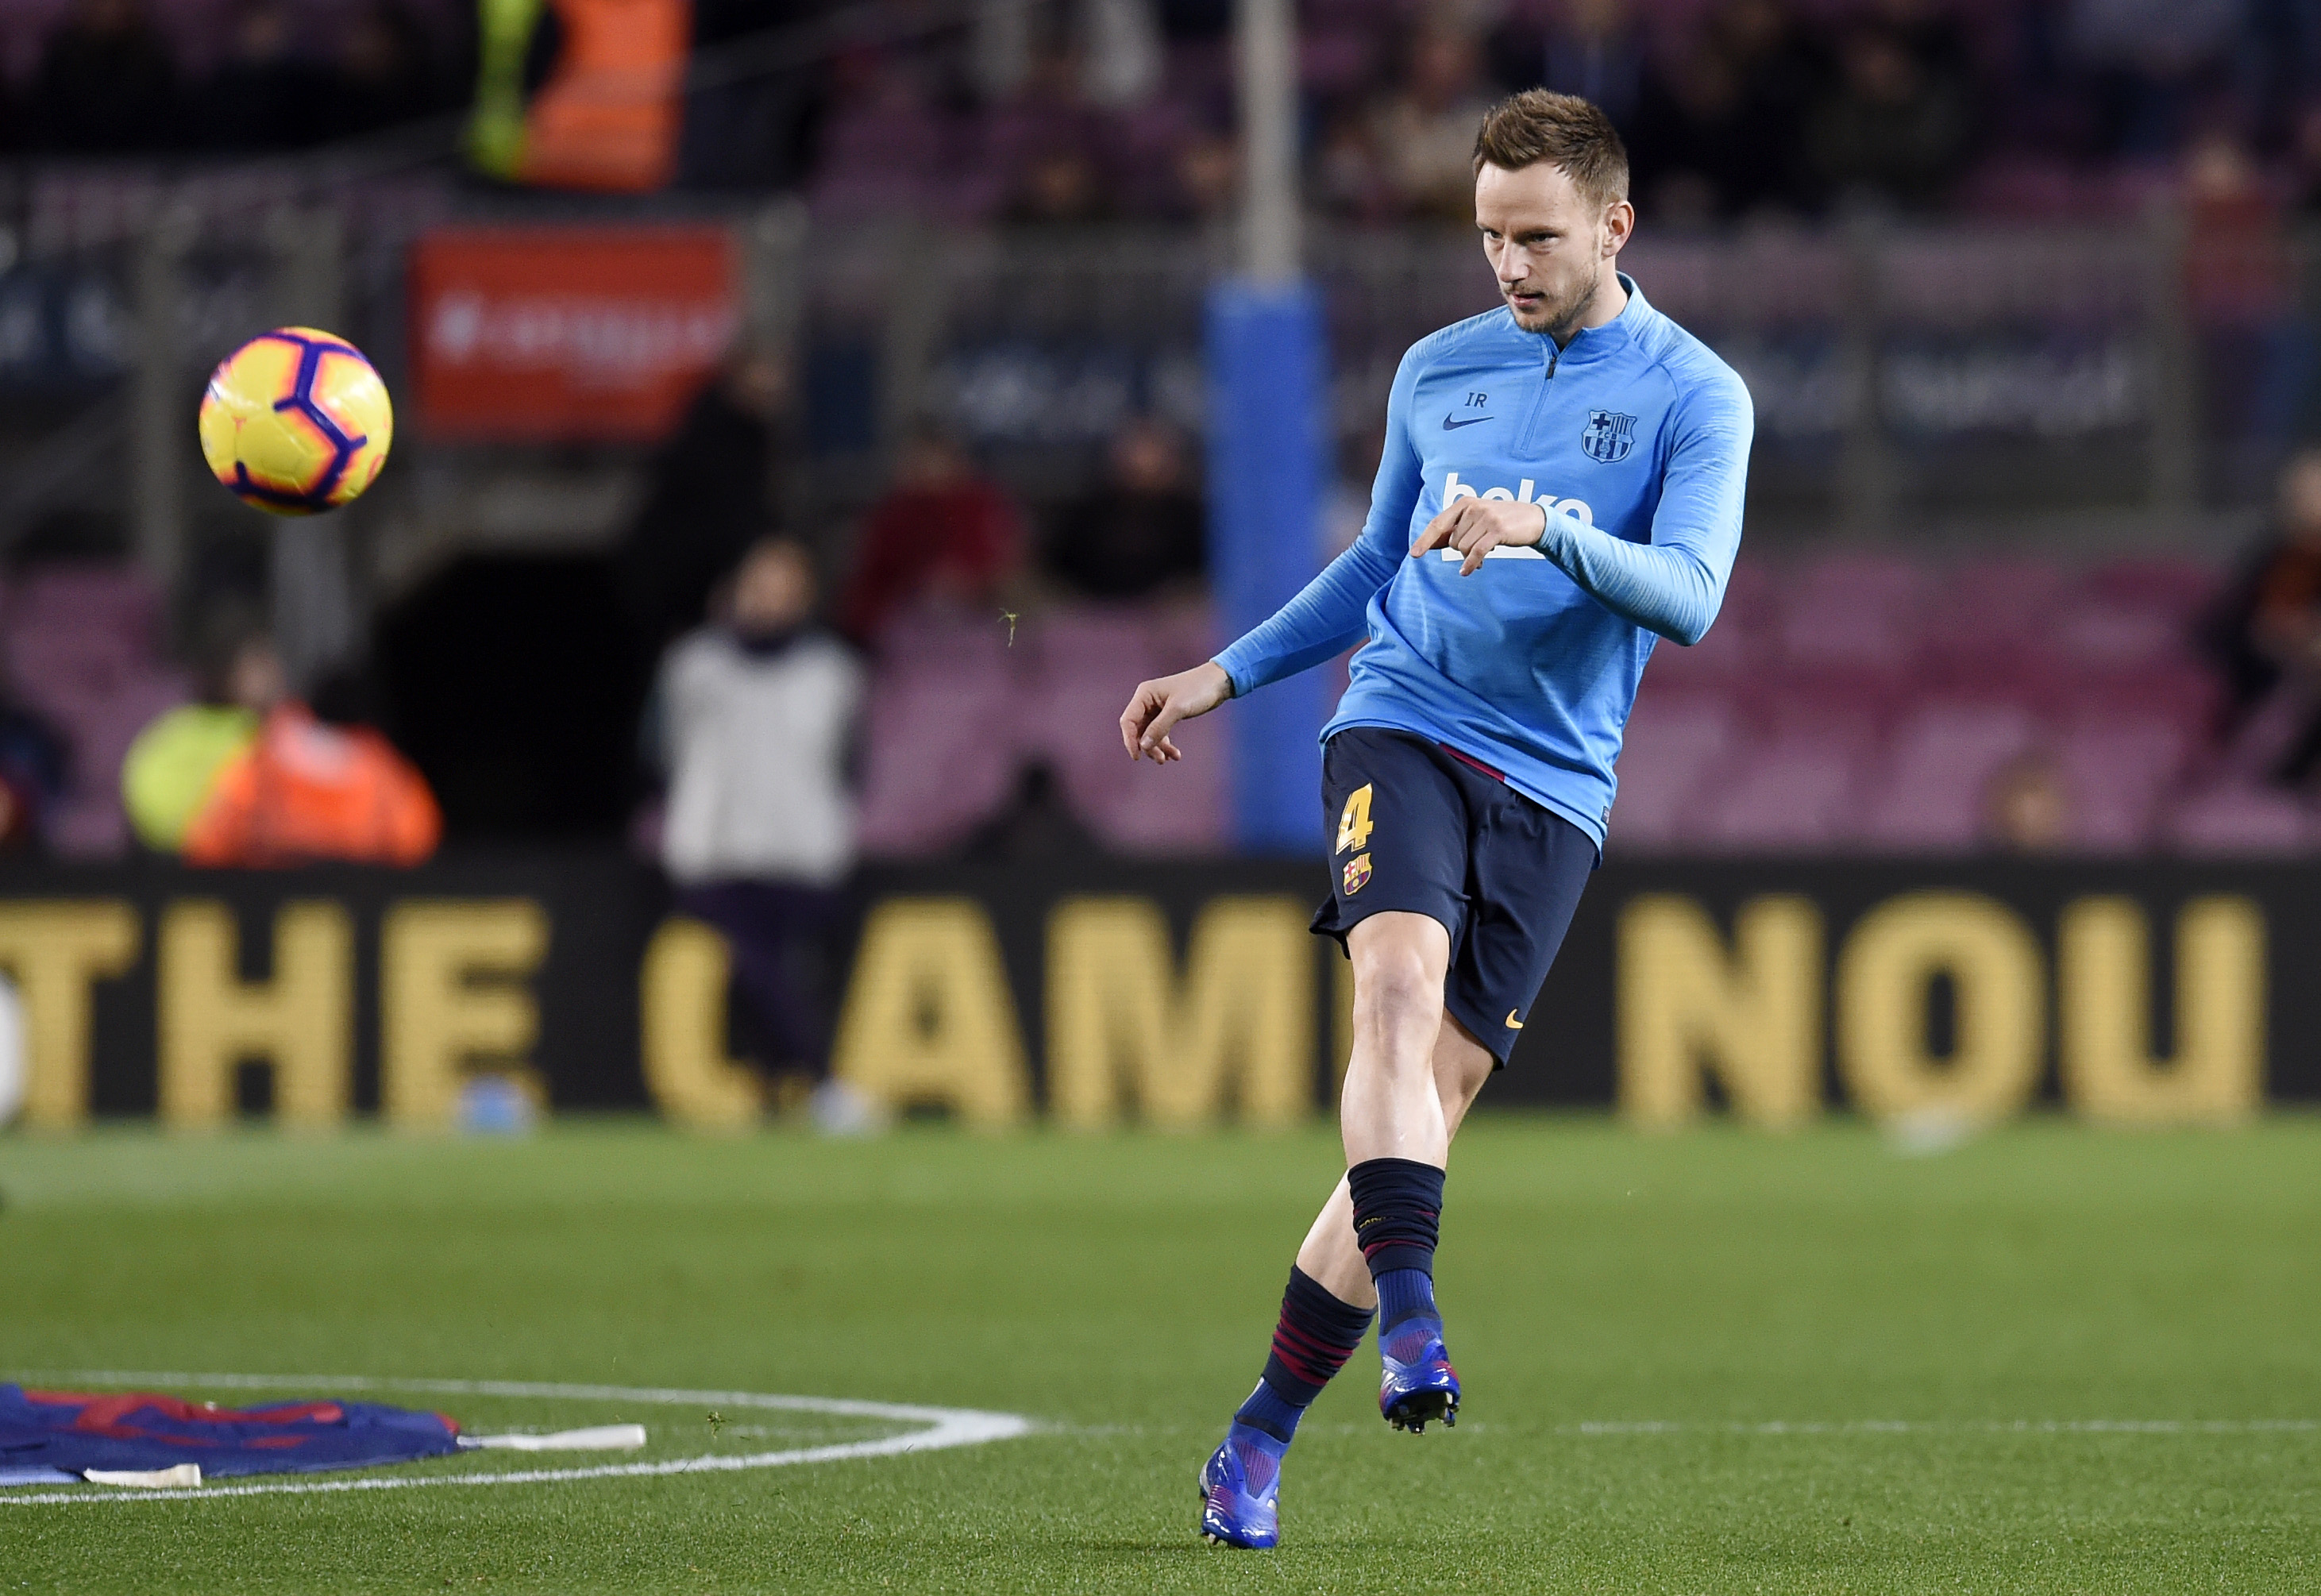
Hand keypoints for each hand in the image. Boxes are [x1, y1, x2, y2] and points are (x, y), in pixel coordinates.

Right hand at [1119, 662, 1230, 763]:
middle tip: (1160, 760)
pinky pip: (1160, 732)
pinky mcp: (1167, 714)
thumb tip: (1143, 745)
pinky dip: (1166, 744)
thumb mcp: (1178, 709)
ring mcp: (1156, 708)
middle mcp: (1147, 701)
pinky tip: (1174, 754)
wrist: (1218, 683)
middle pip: (1138, 730)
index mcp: (1144, 694)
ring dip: (1158, 747)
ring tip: (1168, 759)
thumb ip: (1159, 727)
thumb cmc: (1198, 689)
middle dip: (1147, 746)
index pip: (1128, 721)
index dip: (1130, 740)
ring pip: (1149, 734)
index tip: (1137, 757)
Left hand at [1411, 497, 1548, 575]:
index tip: (1414, 554)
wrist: (1533, 520)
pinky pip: (1476, 553)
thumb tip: (1427, 544)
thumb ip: (1453, 531)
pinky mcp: (1497, 530)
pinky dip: (1470, 565)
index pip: (1438, 524)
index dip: (1425, 540)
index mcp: (1464, 503)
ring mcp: (1486, 518)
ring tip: (1484, 552)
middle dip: (1462, 550)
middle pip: (1453, 541)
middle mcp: (1473, 507)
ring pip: (1463, 548)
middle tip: (1477, 548)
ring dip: (1471, 556)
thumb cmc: (1500, 522)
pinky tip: (1467, 572)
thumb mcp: (1475, 522)